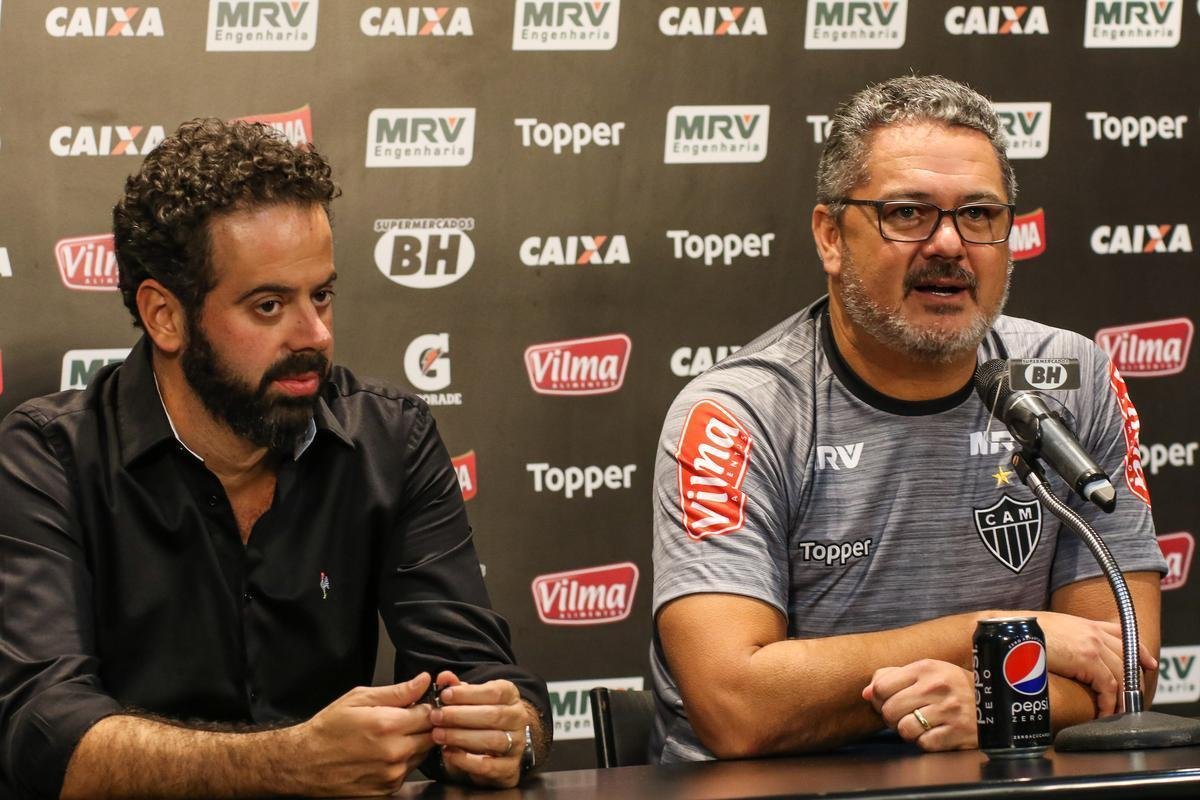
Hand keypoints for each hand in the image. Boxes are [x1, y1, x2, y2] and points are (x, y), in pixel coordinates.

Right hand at [291, 672, 435, 795]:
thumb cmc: (328, 729)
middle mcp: (394, 753)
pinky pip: (408, 771)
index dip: (426, 706)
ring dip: (414, 743)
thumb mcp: (359, 699)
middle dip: (423, 725)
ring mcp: (392, 775)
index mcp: (389, 726)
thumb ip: (397, 691)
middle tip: (403, 719)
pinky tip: (383, 753)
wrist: (304, 762)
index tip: (416, 704)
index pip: (429, 713)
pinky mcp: (387, 790)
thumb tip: (423, 681)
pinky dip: (402, 761)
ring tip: (389, 736)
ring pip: (422, 754)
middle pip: (431, 735)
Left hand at [430, 671, 528, 788]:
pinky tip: (449, 753)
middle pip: (493, 715)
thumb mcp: (470, 699)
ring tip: (438, 735)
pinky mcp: (510, 768)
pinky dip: (467, 761)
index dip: (468, 694)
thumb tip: (444, 677)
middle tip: (436, 717)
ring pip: (493, 740)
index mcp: (511, 696)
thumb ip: (457, 688)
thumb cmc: (481, 716)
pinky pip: (490, 766)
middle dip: (460, 716)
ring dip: (462, 737)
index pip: (494, 692)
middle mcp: (518, 719)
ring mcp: (518, 744)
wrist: (501, 745)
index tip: (445, 695)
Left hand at [863, 660, 976, 751]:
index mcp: (926, 668)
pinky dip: (925, 742)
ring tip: (919, 724)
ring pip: (904, 729)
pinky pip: (923, 743)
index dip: (878, 699)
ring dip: (907, 731)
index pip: (881, 686)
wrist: (994, 702)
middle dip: (891, 717)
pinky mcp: (958, 733)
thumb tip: (866, 693)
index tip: (887, 701)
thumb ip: (892, 677)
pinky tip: (935, 732)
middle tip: (902, 716)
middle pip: (889, 710)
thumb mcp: (926, 672)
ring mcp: (950, 711)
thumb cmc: (952, 687)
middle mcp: (937, 687)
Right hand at [1034, 611, 1155, 715]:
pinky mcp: (1088, 660)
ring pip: (1121, 675)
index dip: (1139, 650)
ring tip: (1118, 713)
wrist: (1013, 632)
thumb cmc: (1023, 632)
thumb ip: (1067, 639)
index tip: (1149, 663)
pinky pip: (1108, 687)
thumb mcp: (1051, 629)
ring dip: (1122, 698)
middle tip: (1131, 700)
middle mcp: (1094, 633)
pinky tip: (1104, 713)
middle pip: (1127, 658)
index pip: (1122, 633)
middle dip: (1133, 681)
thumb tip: (1067, 654)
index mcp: (1086, 624)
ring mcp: (1093, 645)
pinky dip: (1109, 703)